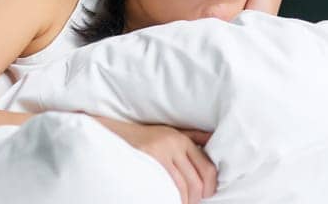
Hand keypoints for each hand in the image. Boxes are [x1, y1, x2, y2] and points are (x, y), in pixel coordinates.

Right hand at [91, 116, 215, 203]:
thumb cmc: (146, 136)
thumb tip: (213, 139)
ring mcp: (159, 153)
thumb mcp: (172, 132)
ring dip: (185, 201)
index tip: (207, 194)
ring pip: (182, 186)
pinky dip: (170, 197)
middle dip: (197, 197)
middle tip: (193, 203)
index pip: (207, 167)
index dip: (210, 185)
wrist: (114, 132)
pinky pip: (165, 185)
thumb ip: (194, 136)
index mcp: (182, 139)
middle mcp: (173, 144)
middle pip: (195, 179)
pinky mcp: (146, 161)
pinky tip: (169, 200)